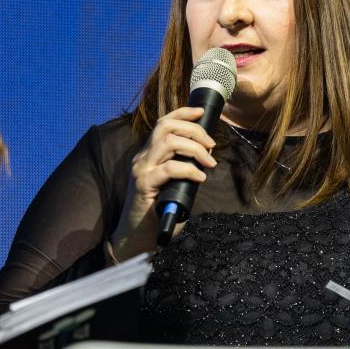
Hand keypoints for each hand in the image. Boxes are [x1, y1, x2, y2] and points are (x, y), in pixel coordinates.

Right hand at [109, 105, 216, 257]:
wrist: (137, 236)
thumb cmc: (158, 210)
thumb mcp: (173, 183)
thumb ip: (182, 167)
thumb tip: (206, 155)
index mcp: (148, 154)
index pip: (163, 123)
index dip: (182, 113)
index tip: (201, 112)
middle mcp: (142, 158)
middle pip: (166, 126)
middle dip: (193, 129)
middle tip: (211, 144)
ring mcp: (141, 170)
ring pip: (168, 142)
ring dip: (194, 148)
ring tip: (209, 162)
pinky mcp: (144, 185)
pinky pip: (169, 169)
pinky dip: (189, 169)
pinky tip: (200, 178)